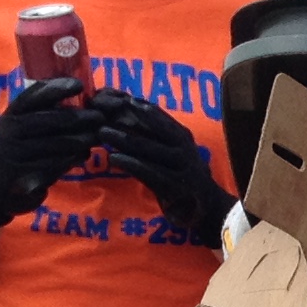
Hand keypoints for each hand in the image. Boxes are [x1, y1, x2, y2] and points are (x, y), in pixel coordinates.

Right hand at [0, 79, 103, 225]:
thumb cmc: (19, 145)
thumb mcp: (22, 124)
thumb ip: (43, 111)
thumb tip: (77, 93)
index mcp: (12, 113)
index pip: (33, 96)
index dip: (56, 89)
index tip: (79, 85)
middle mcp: (11, 130)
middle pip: (50, 120)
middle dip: (78, 117)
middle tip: (99, 117)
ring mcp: (17, 153)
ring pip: (56, 144)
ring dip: (81, 139)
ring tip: (97, 136)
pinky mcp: (25, 174)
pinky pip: (56, 164)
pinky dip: (73, 158)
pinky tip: (84, 153)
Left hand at [90, 91, 236, 248]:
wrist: (207, 209)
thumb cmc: (181, 177)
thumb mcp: (170, 153)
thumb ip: (150, 138)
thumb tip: (121, 117)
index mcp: (180, 134)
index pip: (153, 112)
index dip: (128, 103)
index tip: (105, 97)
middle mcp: (182, 146)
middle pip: (150, 126)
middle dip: (123, 116)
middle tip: (98, 110)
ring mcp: (181, 166)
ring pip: (148, 147)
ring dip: (123, 138)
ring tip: (102, 132)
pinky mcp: (176, 186)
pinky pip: (150, 172)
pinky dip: (131, 164)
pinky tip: (113, 159)